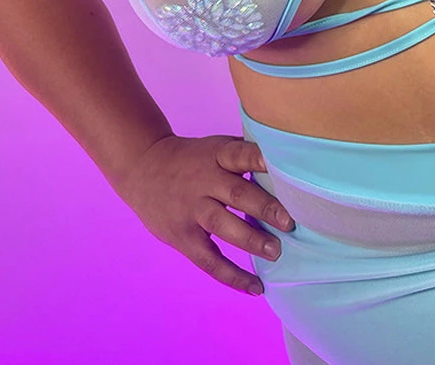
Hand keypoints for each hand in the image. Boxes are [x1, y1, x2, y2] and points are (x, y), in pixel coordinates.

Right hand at [115, 133, 293, 296]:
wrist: (144, 168)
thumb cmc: (193, 158)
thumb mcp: (215, 147)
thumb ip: (244, 155)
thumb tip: (287, 165)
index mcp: (216, 155)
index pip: (240, 155)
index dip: (260, 160)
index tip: (282, 166)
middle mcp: (204, 181)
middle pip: (236, 193)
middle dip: (264, 207)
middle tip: (290, 222)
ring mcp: (191, 210)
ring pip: (222, 225)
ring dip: (250, 240)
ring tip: (276, 252)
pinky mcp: (182, 236)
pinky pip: (208, 260)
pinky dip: (231, 276)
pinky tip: (255, 287)